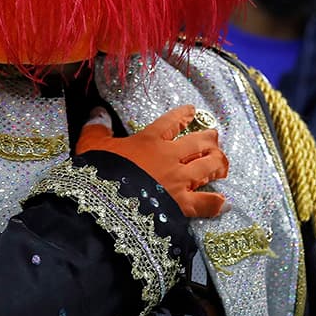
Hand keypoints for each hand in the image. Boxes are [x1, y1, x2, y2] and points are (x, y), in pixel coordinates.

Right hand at [77, 105, 228, 217]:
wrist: (103, 203)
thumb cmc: (97, 173)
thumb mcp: (92, 145)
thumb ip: (96, 127)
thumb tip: (97, 112)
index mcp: (150, 140)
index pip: (172, 122)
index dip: (184, 114)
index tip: (192, 111)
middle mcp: (170, 157)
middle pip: (199, 142)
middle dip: (210, 138)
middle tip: (214, 137)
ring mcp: (179, 180)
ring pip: (208, 166)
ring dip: (218, 163)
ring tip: (223, 163)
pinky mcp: (182, 204)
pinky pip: (206, 203)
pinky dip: (216, 203)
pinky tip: (224, 203)